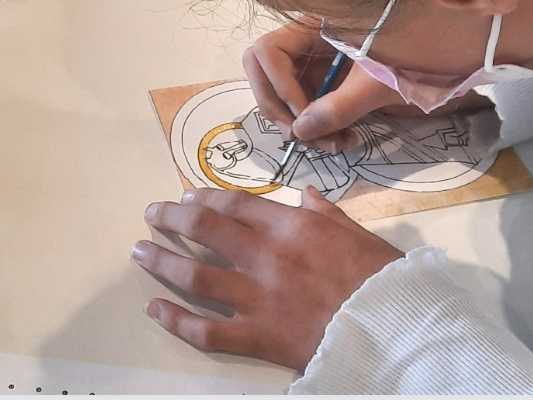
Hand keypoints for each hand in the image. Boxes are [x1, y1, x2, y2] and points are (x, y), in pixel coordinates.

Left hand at [132, 187, 402, 370]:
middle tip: (151, 214)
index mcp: (291, 226)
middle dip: (171, 219)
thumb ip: (325, 213)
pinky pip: (206, 329)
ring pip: (195, 276)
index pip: (234, 204)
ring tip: (139, 251)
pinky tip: (155, 309)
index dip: (204, 198)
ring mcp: (257, 297)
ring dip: (162, 261)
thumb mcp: (356, 232)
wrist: (393, 327)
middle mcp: (266, 256)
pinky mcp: (257, 336)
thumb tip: (305, 196)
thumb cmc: (381, 278)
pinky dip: (175, 319)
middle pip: (205, 230)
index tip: (186, 197)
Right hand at [243, 22, 405, 152]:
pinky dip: (319, 129)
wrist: (448, 59)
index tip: (303, 113)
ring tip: (334, 145)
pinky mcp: (329, 84)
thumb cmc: (416, 57)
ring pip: (284, 96)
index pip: (267, 51)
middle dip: (278, 109)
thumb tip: (300, 132)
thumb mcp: (377, 82)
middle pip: (264, 74)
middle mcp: (308, 42)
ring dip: (302, 127)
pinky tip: (343, 141)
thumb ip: (339, 107)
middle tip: (301, 136)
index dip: (277, 84)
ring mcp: (317, 64)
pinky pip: (307, 109)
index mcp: (315, 26)